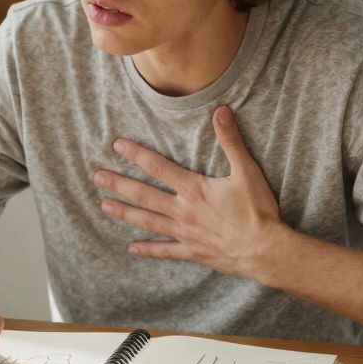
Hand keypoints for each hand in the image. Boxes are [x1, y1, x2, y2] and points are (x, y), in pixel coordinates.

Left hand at [94, 106, 284, 278]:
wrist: (264, 249)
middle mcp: (183, 211)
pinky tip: (131, 248)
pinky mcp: (192, 252)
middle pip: (144, 195)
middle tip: (97, 177)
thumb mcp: (246, 171)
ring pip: (148, 221)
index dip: (137, 155)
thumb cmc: (257, 211)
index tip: (117, 146)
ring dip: (125, 213)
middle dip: (119, 184)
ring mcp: (185, 233)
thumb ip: (230, 142)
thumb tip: (220, 112)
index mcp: (193, 189)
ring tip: (104, 206)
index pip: (158, 167)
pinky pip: (165, 250)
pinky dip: (148, 250)